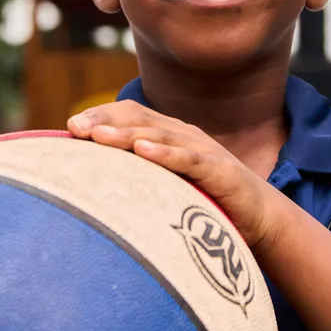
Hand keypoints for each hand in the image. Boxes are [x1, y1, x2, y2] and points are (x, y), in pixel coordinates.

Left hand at [67, 100, 281, 250]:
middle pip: (139, 119)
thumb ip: (140, 177)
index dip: (101, 115)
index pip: (130, 115)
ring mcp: (202, 150)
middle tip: (74, 127)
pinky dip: (165, 154)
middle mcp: (183, 135)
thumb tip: (95, 184)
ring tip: (98, 136)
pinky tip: (143, 151)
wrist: (260, 215)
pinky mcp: (219, 170)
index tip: (70, 127)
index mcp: (169, 134)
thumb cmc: (207, 200)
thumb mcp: (168, 184)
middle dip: (105, 121)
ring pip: (159, 136)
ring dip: (126, 135)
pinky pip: (189, 159)